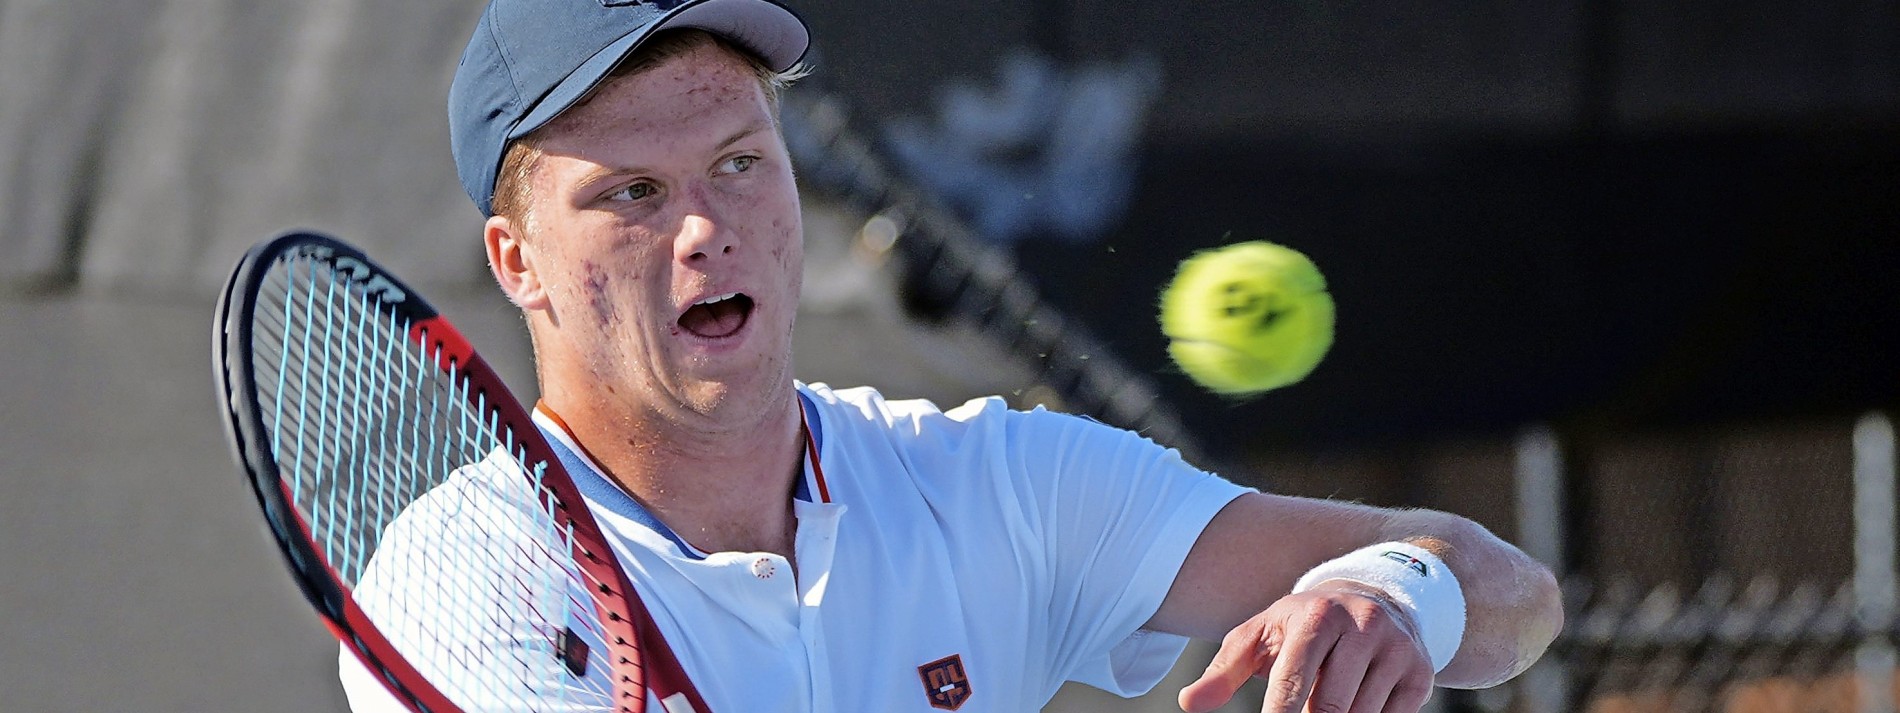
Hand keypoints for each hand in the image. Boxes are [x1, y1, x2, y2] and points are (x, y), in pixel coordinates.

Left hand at [1178, 581, 1435, 712]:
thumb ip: (1223, 671)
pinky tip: (1357, 705)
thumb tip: (1189, 703)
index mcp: (1317, 615)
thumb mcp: (1261, 637)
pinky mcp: (1422, 672)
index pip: (1293, 681)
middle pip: (1331, 707)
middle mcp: (1363, 625)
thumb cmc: (1303, 625)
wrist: (1375, 597)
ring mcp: (1398, 649)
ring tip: (1326, 702)